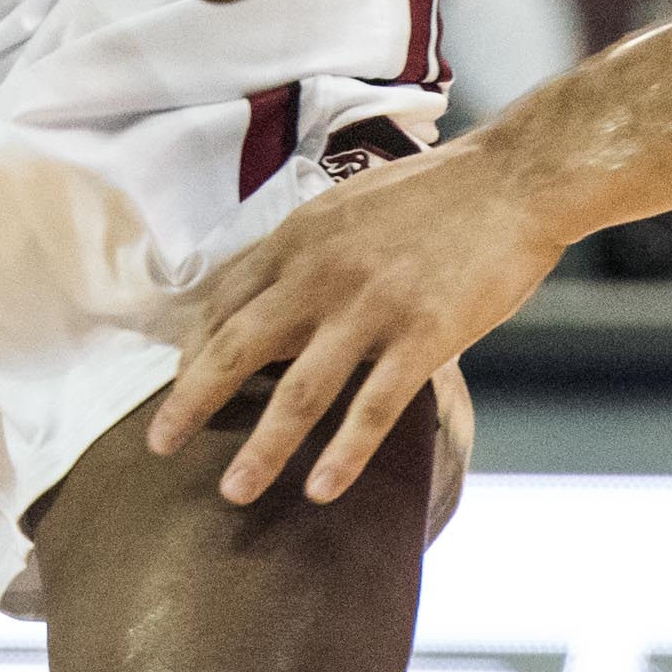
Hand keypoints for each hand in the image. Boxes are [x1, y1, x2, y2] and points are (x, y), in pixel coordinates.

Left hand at [143, 135, 566, 506]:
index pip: (223, 302)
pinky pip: (373, 408)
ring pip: (298, 392)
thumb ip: (306, 252)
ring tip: (232, 491)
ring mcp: (371, 308)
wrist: (513, 179)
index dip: (192, 350)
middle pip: (236, 348)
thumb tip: (272, 295)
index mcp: (298, 238)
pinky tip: (320, 490)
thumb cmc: (433, 194)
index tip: (179, 387)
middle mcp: (320, 274)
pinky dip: (344, 454)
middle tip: (158, 444)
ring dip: (261, 448)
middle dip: (191, 401)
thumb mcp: (346, 207)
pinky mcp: (423, 338)